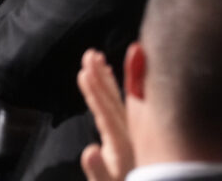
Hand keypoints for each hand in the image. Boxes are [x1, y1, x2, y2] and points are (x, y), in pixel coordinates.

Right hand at [77, 50, 133, 180]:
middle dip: (101, 77)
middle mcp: (133, 137)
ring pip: (121, 101)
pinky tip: (113, 80)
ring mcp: (136, 136)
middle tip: (90, 53)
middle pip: (114, 102)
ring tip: (98, 58)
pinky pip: (126, 107)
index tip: (84, 71)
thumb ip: (98, 171)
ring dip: (108, 80)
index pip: (107, 113)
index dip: (95, 92)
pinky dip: (118, 91)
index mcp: (124, 147)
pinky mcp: (137, 137)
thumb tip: (89, 150)